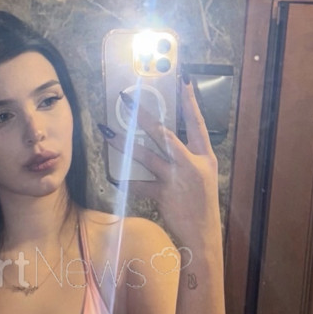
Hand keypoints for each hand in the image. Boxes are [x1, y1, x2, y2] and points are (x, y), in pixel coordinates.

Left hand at [100, 78, 220, 246]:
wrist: (203, 234)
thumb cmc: (201, 204)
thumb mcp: (203, 176)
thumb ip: (187, 158)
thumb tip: (165, 140)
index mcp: (204, 157)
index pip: (197, 123)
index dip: (191, 101)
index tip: (184, 79)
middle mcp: (191, 164)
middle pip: (165, 134)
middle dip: (145, 116)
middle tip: (128, 100)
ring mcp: (177, 179)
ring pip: (147, 155)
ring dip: (125, 144)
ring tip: (109, 133)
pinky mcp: (163, 195)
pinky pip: (139, 185)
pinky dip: (126, 181)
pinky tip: (113, 177)